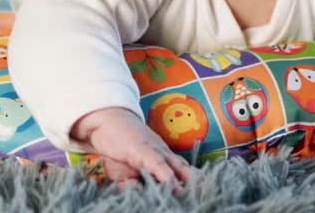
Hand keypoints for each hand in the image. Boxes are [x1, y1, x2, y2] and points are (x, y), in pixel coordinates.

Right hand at [71, 107, 193, 187]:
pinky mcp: (142, 150)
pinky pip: (157, 165)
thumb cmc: (117, 146)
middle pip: (185, 169)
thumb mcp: (123, 173)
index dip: (193, 181)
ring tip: (198, 193)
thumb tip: (137, 191)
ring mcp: (155, 151)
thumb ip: (131, 185)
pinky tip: (173, 186)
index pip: (182, 171)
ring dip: (188, 180)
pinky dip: (167, 176)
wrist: (106, 120)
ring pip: (176, 167)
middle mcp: (163, 154)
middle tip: (208, 192)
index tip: (205, 191)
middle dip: (196, 182)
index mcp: (163, 157)